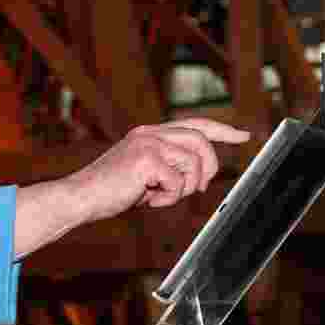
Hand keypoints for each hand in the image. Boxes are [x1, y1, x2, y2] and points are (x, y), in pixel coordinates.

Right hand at [12, 118, 249, 259]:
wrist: (80, 197)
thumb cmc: (110, 191)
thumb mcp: (145, 176)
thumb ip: (168, 168)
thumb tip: (197, 177)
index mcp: (150, 133)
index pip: (194, 124)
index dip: (222, 130)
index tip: (244, 135)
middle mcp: (150, 132)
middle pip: (201, 141)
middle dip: (208, 167)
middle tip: (198, 188)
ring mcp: (148, 143)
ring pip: (193, 164)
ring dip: (184, 188)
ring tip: (160, 196)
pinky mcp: (146, 159)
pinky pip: (178, 183)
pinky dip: (168, 199)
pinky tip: (147, 200)